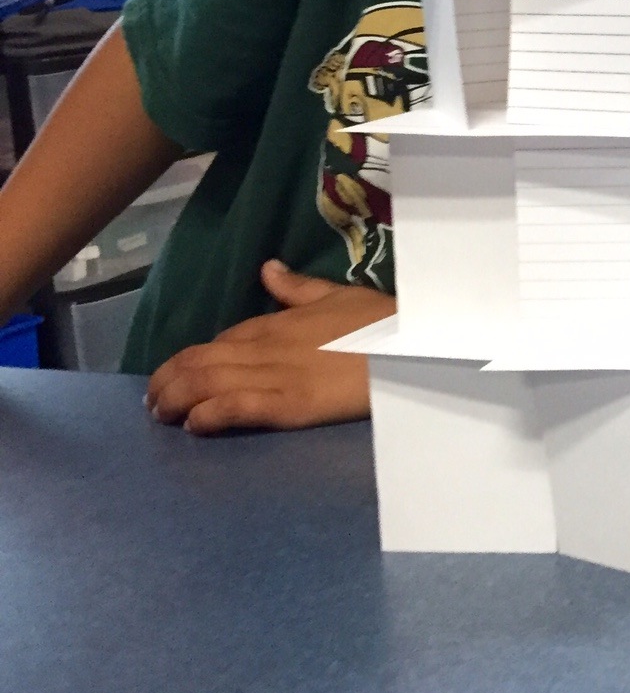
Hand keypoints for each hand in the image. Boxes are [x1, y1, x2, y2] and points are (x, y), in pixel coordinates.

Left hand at [145, 260, 392, 433]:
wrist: (412, 347)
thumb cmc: (383, 323)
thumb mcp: (339, 296)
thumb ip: (298, 288)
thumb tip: (267, 268)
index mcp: (277, 322)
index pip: (219, 341)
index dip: (190, 359)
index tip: (175, 374)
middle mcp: (266, 347)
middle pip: (200, 362)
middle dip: (168, 381)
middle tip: (153, 401)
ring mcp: (275, 377)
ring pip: (206, 384)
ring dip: (175, 400)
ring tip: (162, 415)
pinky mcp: (288, 405)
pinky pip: (234, 407)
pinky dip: (207, 415)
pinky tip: (194, 424)